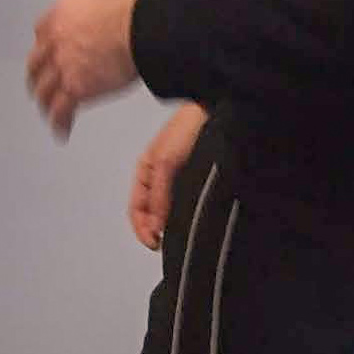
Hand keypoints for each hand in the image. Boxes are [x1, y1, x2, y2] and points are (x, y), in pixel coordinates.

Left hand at [27, 0, 141, 135]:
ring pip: (45, 91)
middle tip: (40, 87)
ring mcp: (63, 66)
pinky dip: (60, 123)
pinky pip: (61, 111)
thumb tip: (104, 26)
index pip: (41, 34)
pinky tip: (62, 131)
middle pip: (36, 66)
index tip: (46, 56)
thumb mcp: (105, 1)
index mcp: (60, 16)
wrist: (141, 26)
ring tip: (50, 114)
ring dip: (46, 104)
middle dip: (37, 79)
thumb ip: (94, 17)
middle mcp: (55, 41)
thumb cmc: (134, 10)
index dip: (44, 48)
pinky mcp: (75, 88)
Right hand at [128, 103, 208, 249]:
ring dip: (169, 223)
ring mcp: (177, 179)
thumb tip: (156, 225)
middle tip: (164, 244)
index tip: (154, 243)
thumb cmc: (187, 127)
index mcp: (145, 173)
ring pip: (167, 209)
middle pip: (150, 213)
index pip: (136, 210)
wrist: (216, 110)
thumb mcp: (166, 163)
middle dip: (154, 230)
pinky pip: (184, 203)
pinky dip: (184, 214)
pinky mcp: (195, 178)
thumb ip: (159, 195)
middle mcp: (159, 179)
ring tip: (177, 234)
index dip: (141, 229)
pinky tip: (190, 219)